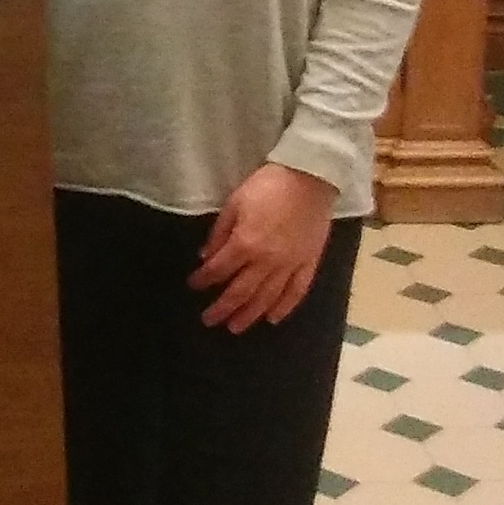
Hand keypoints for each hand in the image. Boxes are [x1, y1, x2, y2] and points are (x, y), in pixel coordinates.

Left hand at [188, 163, 337, 332]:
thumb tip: (205, 257)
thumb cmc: (267, 185)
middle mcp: (267, 261)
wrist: (310, 176)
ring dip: (249, 315)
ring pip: (267, 298)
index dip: (203, 280)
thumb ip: (219, 233)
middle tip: (209, 320)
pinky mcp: (309, 262)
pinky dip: (285, 308)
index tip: (193, 286)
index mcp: (245, 244)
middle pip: (241, 292)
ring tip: (235, 327)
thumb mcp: (234, 202)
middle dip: (222, 308)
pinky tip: (273, 319)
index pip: (219, 270)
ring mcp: (290, 265)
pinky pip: (297, 292)